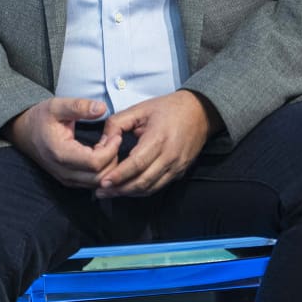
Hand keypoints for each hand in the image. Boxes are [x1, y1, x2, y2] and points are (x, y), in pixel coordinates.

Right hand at [4, 98, 116, 187]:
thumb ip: (79, 106)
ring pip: (98, 183)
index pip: (95, 162)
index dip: (111, 150)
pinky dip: (102, 171)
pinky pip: (92, 183)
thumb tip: (102, 108)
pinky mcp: (69, 181)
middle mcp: (63, 171)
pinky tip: (102, 153)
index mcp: (60, 153)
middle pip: (100, 176)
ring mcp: (66, 179)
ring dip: (109, 166)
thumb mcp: (57, 105)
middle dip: (113, 159)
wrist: (23, 132)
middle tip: (114, 139)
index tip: (116, 134)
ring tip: (108, 145)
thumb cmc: (40, 118)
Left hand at [94, 90, 218, 198]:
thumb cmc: (168, 108)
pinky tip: (128, 189)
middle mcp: (170, 156)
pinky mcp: (180, 171)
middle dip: (120, 189)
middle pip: (143, 181)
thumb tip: (102, 143)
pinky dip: (142, 190)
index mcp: (158, 138)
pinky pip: (159, 186)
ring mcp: (177, 166)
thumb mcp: (139, 109)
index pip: (137, 164)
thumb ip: (117, 123)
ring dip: (130, 193)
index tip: (103, 181)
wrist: (200, 112)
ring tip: (110, 193)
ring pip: (151, 188)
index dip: (119, 175)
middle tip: (101, 191)